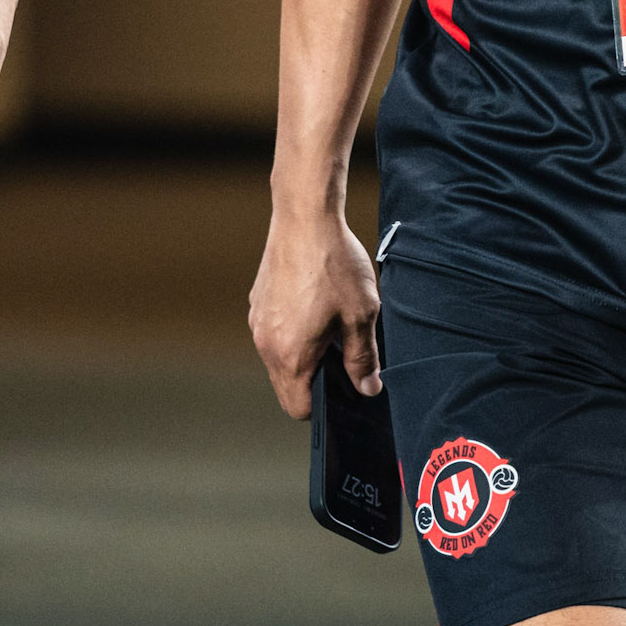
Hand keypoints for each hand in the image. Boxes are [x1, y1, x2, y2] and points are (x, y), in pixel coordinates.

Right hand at [249, 208, 381, 419]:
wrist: (305, 217)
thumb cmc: (334, 263)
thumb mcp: (361, 313)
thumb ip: (363, 358)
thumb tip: (368, 388)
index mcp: (290, 356)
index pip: (299, 408)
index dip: (324, 405)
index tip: (344, 387)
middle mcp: (266, 345)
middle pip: (287, 385)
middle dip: (314, 379)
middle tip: (343, 353)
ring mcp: (258, 322)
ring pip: (279, 358)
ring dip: (302, 353)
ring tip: (330, 325)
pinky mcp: (257, 302)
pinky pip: (273, 332)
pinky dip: (291, 331)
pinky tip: (315, 304)